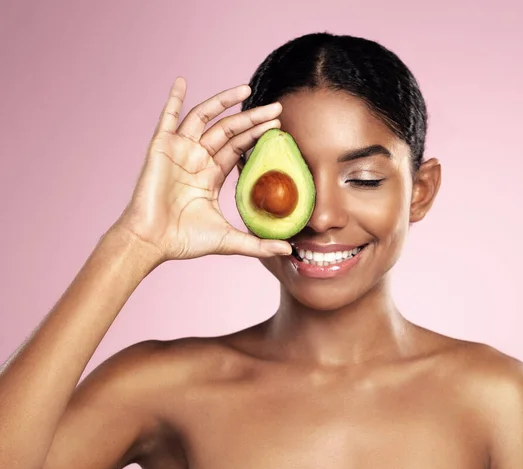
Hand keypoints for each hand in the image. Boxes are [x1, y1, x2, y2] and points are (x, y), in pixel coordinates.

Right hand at [112, 77, 291, 262]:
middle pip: (228, 130)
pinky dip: (173, 99)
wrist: (152, 241)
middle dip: (252, 118)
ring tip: (246, 89)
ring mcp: (179, 151)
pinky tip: (181, 81)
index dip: (256, 135)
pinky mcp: (161, 148)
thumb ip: (258, 244)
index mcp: (211, 175)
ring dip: (224, 102)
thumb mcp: (228, 240)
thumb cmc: (184, 241)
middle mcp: (197, 159)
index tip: (277, 126)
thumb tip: (288, 250)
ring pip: (204, 117)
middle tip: (276, 108)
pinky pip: (168, 118)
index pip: (238, 147)